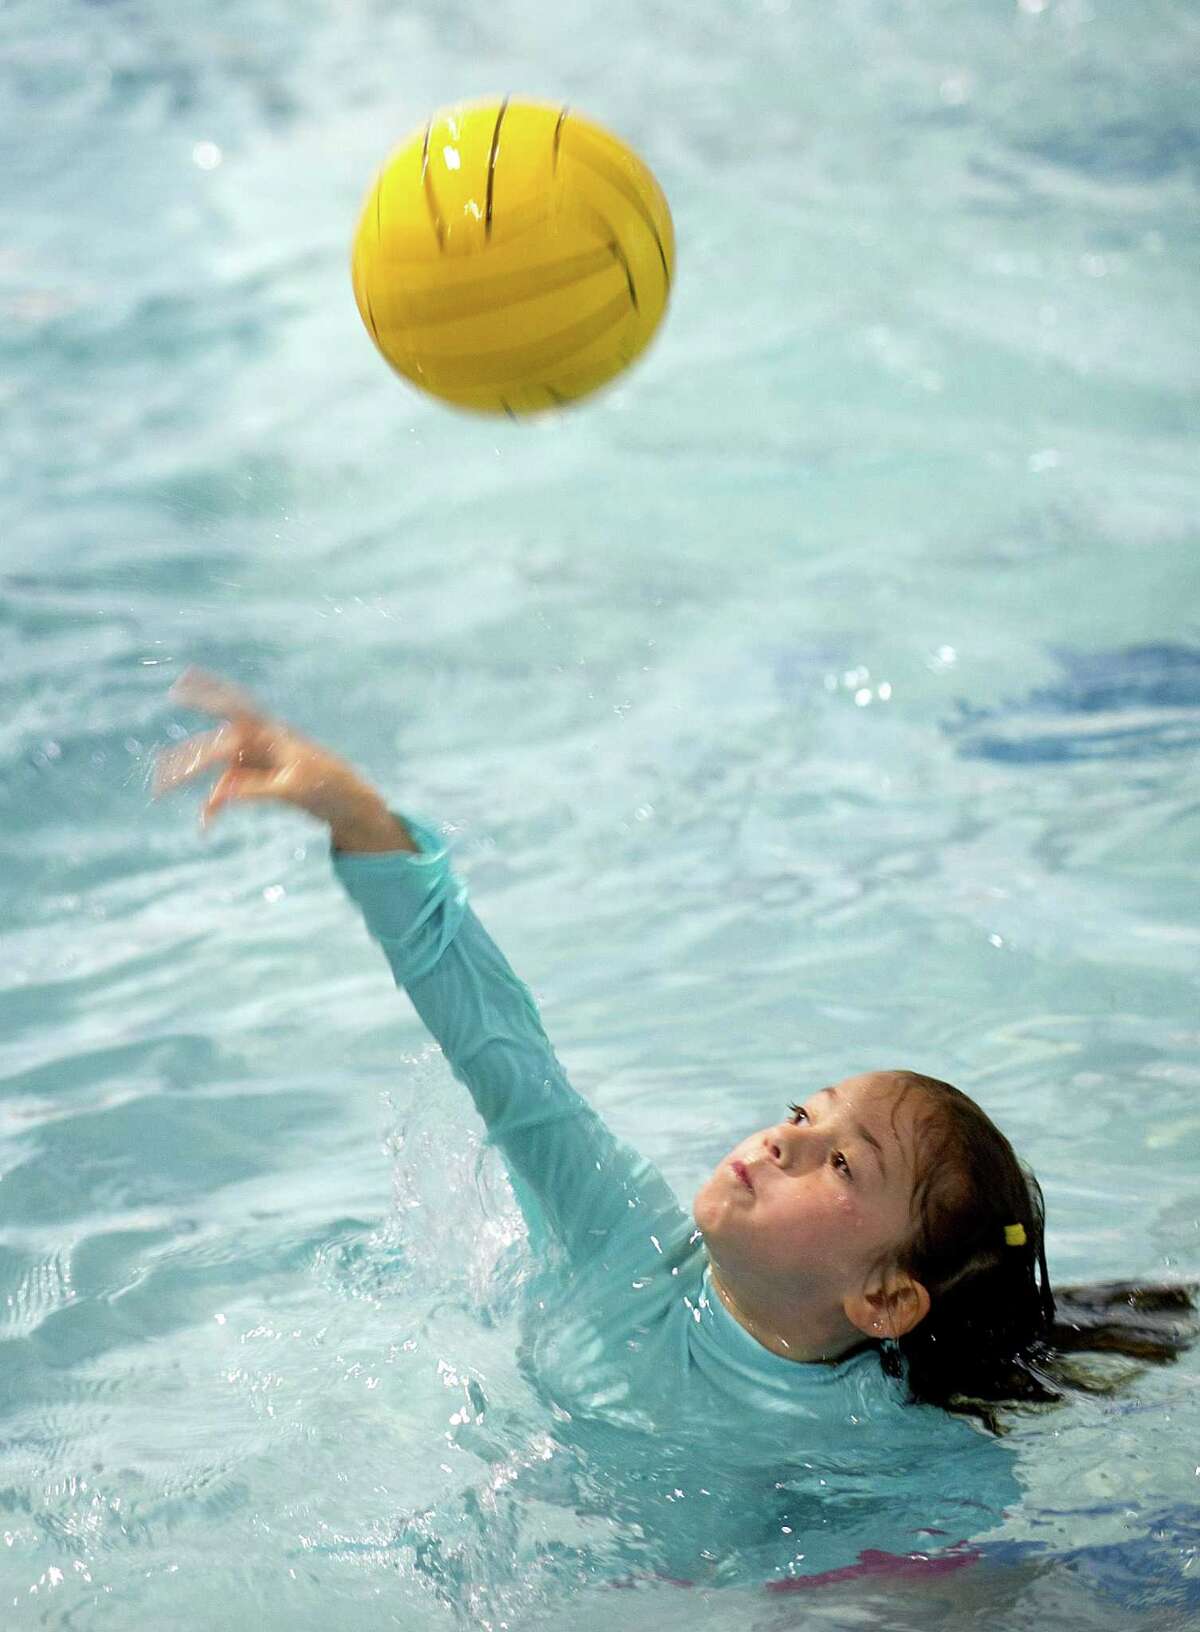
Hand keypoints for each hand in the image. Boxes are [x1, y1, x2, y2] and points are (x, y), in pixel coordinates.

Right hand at [153, 668, 416, 852]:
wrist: (349, 804)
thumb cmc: (328, 787)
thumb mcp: (293, 790)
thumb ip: (257, 789)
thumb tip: (221, 795)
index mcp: (270, 734)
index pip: (234, 707)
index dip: (208, 693)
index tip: (182, 682)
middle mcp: (259, 743)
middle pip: (214, 745)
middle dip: (186, 759)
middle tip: (158, 775)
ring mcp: (256, 761)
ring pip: (215, 768)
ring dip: (193, 781)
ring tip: (161, 790)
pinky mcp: (256, 779)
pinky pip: (227, 789)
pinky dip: (215, 804)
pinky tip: (206, 825)